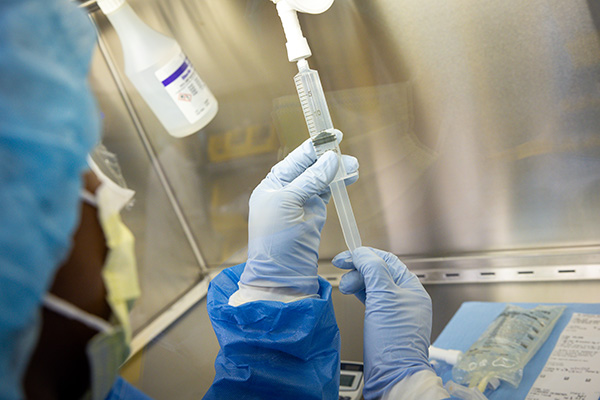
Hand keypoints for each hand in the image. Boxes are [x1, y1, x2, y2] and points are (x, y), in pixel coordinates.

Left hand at [239, 138, 357, 295]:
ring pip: (321, 180)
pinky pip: (327, 194)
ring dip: (336, 172)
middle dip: (328, 160)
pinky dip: (338, 185)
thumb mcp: (290, 204)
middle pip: (310, 167)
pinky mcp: (313, 216)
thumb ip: (311, 180)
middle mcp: (285, 192)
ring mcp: (300, 204)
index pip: (295, 159)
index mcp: (271, 186)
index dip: (313, 147)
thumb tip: (330, 159)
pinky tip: (348, 178)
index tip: (331, 135)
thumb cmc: (275, 242)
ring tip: (353, 167)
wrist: (282, 276)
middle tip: (347, 156)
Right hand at [332, 247, 432, 398]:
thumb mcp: (382, 297)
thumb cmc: (393, 341)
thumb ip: (373, 270)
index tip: (346, 255)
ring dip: (358, 281)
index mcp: (412, 288)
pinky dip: (361, 294)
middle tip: (342, 272)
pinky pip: (373, 300)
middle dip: (359, 269)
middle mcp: (407, 298)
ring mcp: (397, 311)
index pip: (387, 260)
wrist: (393, 375)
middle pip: (380, 272)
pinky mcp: (386, 323)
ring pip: (375, 286)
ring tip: (345, 287)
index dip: (365, 255)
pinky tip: (352, 294)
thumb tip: (363, 253)